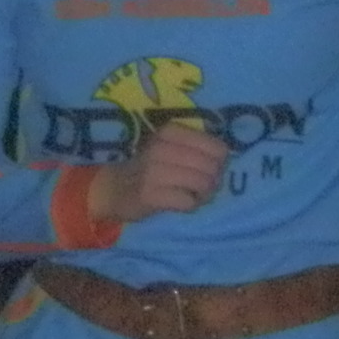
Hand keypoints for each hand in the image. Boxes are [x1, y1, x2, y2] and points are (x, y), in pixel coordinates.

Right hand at [88, 121, 227, 222]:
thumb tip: (226, 160)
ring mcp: (154, 171)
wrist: (112, 188)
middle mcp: (162, 148)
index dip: (219, 163)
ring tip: (192, 196)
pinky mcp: (150, 194)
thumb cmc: (149, 168)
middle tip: (201, 189)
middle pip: (212, 167)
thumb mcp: (170, 147)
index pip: (218, 148)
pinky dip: (190, 206)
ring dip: (203, 195)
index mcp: (170, 132)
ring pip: (203, 183)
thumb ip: (197, 148)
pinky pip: (188, 202)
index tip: (206, 170)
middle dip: (213, 182)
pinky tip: (180, 203)